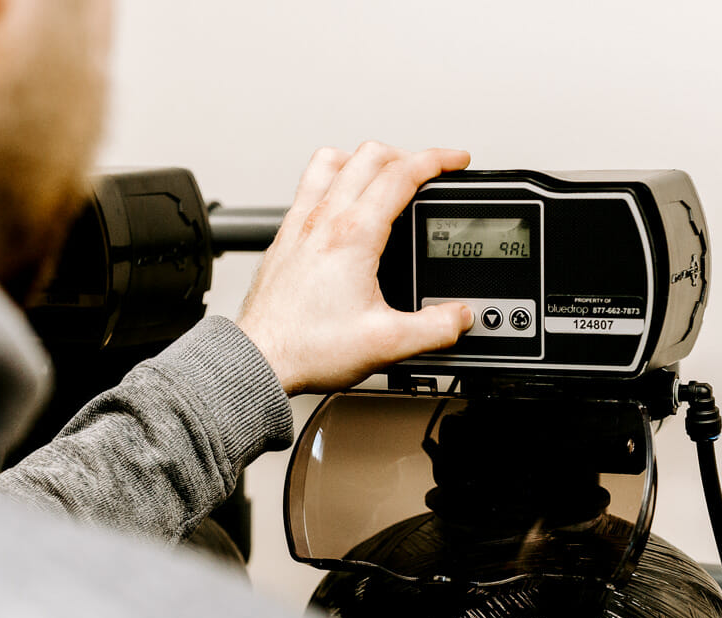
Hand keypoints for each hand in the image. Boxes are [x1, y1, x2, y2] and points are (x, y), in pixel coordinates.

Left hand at [236, 142, 474, 394]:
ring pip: (332, 161)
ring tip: (384, 174)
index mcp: (354, 236)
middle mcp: (323, 220)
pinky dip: (334, 177)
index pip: (401, 175)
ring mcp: (299, 224)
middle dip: (407, 155)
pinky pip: (309, 184)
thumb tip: (460, 317)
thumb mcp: (387, 344)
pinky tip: (341, 199)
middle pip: (369, 157)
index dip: (436, 160)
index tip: (456, 160)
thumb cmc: (307, 347)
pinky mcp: (284, 236)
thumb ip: (434, 329)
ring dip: (364, 159)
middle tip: (428, 171)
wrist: (261, 359)